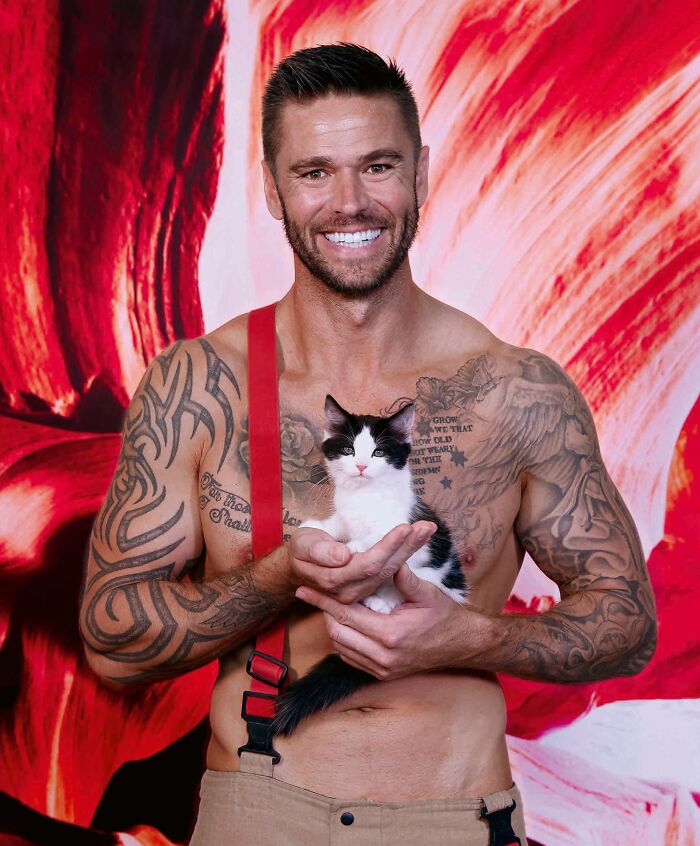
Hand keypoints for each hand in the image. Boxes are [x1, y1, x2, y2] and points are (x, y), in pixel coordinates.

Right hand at [287, 522, 436, 603]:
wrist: (297, 567)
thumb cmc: (300, 552)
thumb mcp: (302, 546)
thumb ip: (320, 551)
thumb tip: (342, 555)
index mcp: (335, 580)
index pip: (368, 564)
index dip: (388, 546)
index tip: (405, 527)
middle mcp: (351, 589)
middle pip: (386, 567)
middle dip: (408, 545)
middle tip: (427, 526)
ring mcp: (361, 590)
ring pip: (391, 569)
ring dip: (411, 548)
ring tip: (427, 529)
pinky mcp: (368, 585)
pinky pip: (390, 569)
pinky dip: (405, 552)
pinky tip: (417, 539)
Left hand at [295, 564, 480, 679]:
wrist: (462, 645)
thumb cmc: (446, 617)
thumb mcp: (427, 593)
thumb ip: (405, 577)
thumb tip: (390, 560)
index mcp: (391, 634)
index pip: (347, 615)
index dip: (323, 601)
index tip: (305, 589)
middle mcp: (383, 656)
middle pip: (338, 633)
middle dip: (324, 613)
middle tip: (313, 594)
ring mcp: (383, 669)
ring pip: (342, 648)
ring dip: (333, 627)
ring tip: (328, 607)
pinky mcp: (383, 674)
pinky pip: (352, 659)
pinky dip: (343, 642)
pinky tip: (345, 625)